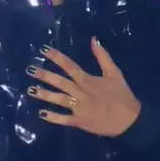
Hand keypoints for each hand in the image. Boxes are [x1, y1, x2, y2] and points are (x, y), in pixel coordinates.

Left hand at [25, 37, 141, 136]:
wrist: (129, 121)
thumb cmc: (121, 95)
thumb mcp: (114, 73)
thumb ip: (102, 56)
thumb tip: (93, 39)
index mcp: (88, 80)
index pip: (69, 66)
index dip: (56, 57)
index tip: (43, 50)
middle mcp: (80, 93)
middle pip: (60, 82)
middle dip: (44, 75)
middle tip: (29, 69)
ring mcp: (79, 108)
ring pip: (58, 99)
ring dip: (44, 94)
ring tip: (30, 90)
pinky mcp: (79, 121)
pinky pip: (63, 119)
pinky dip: (53, 117)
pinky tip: (41, 113)